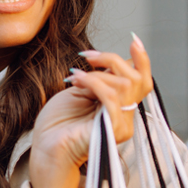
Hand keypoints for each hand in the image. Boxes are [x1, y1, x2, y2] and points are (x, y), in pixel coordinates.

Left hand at [29, 34, 152, 187]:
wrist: (45, 148)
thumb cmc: (57, 123)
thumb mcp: (81, 92)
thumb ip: (99, 80)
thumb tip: (110, 62)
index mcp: (120, 107)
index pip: (142, 81)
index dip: (142, 59)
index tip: (133, 39)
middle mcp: (125, 117)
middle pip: (136, 78)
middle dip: (111, 60)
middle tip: (86, 56)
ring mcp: (121, 125)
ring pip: (124, 85)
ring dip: (96, 74)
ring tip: (74, 77)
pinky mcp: (112, 130)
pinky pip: (112, 98)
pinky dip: (93, 83)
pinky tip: (76, 81)